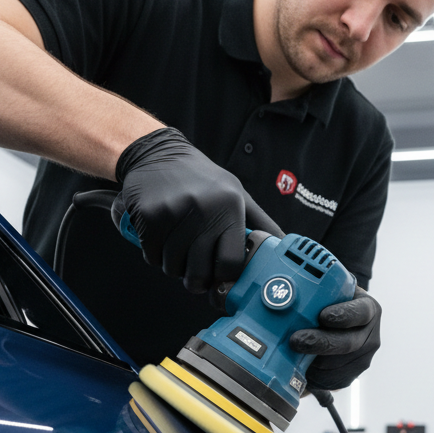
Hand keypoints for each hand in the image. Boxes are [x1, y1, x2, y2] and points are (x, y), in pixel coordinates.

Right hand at [116, 127, 280, 293]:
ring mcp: (174, 213)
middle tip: (195, 265)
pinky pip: (152, 257)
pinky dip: (155, 254)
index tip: (219, 275)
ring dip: (174, 265)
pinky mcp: (149, 217)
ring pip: (173, 269)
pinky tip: (161, 235)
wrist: (156, 154)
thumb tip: (284, 248)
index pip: (231, 264)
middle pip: (199, 274)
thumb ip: (261, 224)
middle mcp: (204, 209)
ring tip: (177, 243)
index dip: (224, 277)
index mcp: (230, 206)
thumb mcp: (237, 194)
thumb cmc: (200, 180)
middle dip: (196, 279)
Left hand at [289, 287, 380, 390]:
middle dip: (320, 343)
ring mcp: (362, 359)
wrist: (334, 325)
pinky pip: (331, 380)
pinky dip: (314, 377)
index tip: (322, 315)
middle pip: (348, 343)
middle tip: (296, 340)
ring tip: (292, 355)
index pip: (360, 312)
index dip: (342, 314)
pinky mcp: (349, 376)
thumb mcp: (328, 291)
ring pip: (338, 366)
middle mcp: (369, 336)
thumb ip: (314, 289)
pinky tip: (300, 369)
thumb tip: (285, 287)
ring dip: (314, 363)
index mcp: (368, 309)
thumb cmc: (328, 303)